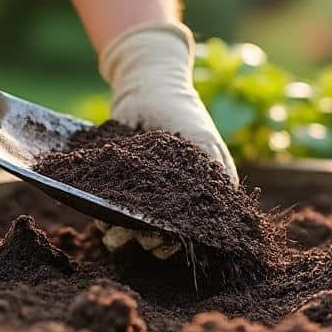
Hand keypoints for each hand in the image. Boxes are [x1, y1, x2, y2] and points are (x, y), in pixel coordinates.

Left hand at [98, 23, 237, 257]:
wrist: (149, 87)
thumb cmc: (183, 116)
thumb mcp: (204, 143)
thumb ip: (219, 172)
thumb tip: (231, 206)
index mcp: (190, 196)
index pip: (185, 230)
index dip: (177, 242)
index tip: (166, 244)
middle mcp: (164, 201)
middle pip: (156, 235)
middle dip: (149, 243)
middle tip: (143, 241)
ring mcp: (137, 195)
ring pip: (129, 227)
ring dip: (122, 237)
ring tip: (115, 237)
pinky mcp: (113, 185)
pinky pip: (106, 209)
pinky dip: (103, 220)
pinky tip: (100, 224)